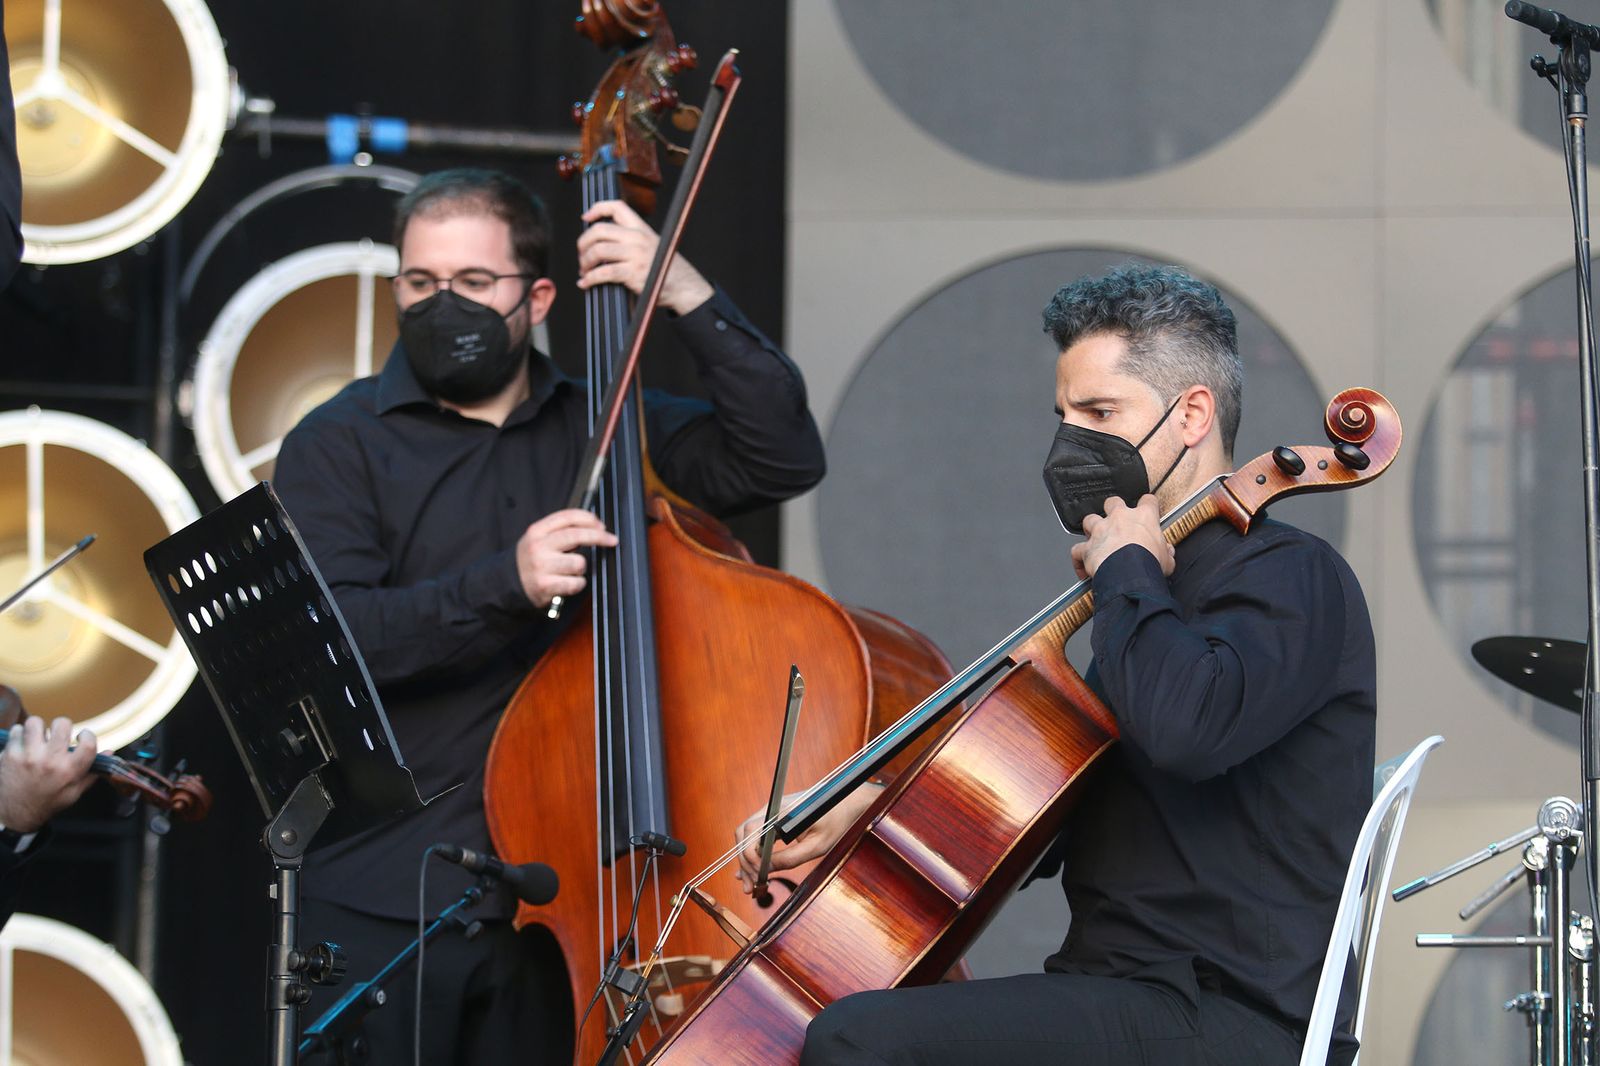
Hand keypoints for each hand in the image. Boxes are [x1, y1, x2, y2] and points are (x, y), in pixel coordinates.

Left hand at [0, 716, 96, 833]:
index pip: (88, 742)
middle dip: (61, 727)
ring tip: (37, 737)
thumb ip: (92, 772)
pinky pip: (16, 731)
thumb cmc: (47, 803)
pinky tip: (22, 744)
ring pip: (36, 722)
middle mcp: (51, 761)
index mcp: (70, 771)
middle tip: (57, 735)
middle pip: (62, 724)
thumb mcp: (74, 793)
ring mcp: (29, 756)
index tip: (81, 736)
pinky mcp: (10, 755)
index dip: (87, 735)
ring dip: (38, 728)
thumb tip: (110, 752)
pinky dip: (19, 735)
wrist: (15, 815)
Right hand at [516, 509, 618, 607]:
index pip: (568, 517)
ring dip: (581, 568)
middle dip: (599, 537)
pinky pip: (576, 583)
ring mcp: (541, 566)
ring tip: (571, 570)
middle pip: (577, 536)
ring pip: (579, 562)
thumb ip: (561, 530)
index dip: (589, 519)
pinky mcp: (546, 586)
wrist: (509, 583)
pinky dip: (577, 584)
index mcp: (537, 530)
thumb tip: (594, 527)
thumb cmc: (532, 559)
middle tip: (612, 540)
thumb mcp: (539, 538)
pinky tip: (568, 583)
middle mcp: (538, 546)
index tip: (602, 526)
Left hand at [577, 199, 714, 314]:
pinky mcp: (633, 273)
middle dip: (583, 243)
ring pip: (598, 251)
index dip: (598, 208)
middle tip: (582, 254)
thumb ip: (631, 238)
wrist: (683, 285)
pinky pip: (603, 273)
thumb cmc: (664, 267)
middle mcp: (637, 238)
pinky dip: (590, 279)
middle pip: (600, 230)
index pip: (617, 207)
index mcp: (641, 228)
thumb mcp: (651, 243)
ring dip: (585, 262)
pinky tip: (586, 283)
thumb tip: (602, 240)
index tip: (586, 217)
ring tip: (584, 270)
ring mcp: (635, 255)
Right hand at [732, 782, 882, 894]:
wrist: (847, 801)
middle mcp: (772, 808)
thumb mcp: (817, 846)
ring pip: (747, 836)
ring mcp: (772, 811)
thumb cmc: (837, 821)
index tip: (758, 878)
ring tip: (751, 884)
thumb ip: (790, 859)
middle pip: (744, 835)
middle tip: (749, 887)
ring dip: (746, 860)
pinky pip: (757, 834)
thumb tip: (766, 871)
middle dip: (744, 863)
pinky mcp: (775, 816)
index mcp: (782, 812)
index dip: (749, 858)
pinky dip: (753, 852)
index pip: (751, 833)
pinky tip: (753, 870)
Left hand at [1071, 495, 1173, 580]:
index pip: (1148, 501)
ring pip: (1089, 520)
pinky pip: (1077, 551)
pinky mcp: (1088, 547)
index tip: (1147, 508)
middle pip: (1113, 502)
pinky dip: (1078, 559)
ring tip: (1095, 538)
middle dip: (1112, 509)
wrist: (1130, 574)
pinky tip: (1082, 567)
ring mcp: (1101, 531)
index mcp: (1143, 518)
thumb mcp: (1167, 559)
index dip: (1147, 504)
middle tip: (1115, 520)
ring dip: (1091, 528)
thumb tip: (1168, 552)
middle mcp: (1119, 519)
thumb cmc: (1149, 564)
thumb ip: (1167, 553)